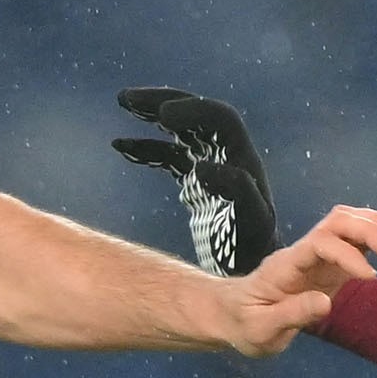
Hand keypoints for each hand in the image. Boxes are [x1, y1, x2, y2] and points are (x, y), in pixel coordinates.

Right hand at [112, 86, 277, 276]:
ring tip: (124, 102)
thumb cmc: (256, 255)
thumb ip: (238, 194)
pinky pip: (171, 155)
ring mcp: (214, 169)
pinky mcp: (198, 185)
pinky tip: (120, 145)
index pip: (221, 121)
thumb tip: (203, 166)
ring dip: (154, 114)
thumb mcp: (251, 226)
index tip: (162, 116)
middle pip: (198, 115)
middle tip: (129, 98)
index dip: (193, 111)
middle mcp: (231, 160)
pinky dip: (147, 147)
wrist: (253, 279)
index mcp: (245, 162)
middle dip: (166, 102)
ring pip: (182, 131)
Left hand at [221, 202, 376, 356]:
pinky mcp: (326, 264)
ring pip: (343, 223)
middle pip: (335, 223)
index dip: (347, 254)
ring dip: (373, 224)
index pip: (319, 244)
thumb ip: (291, 315)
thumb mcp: (261, 330)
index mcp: (285, 266)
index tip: (370, 276)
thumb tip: (326, 302)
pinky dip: (373, 234)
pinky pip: (350, 239)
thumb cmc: (244, 324)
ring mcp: (315, 256)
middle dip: (367, 229)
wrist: (233, 315)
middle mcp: (302, 253)